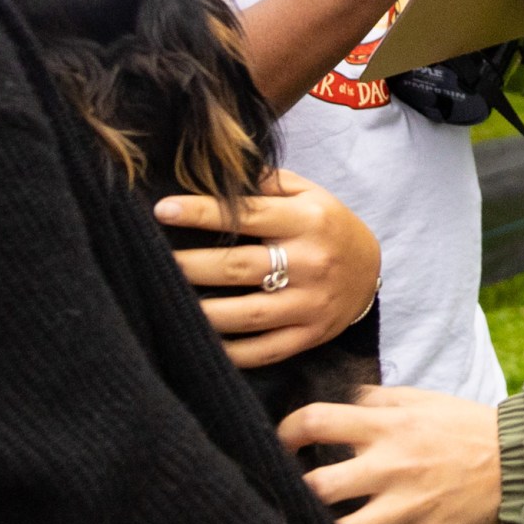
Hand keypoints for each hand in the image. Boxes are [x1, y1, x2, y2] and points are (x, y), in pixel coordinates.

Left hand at [165, 172, 379, 369]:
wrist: (370, 271)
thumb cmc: (328, 226)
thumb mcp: (309, 193)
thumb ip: (268, 182)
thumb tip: (218, 171)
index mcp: (308, 221)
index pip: (247, 216)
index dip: (201, 212)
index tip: (162, 210)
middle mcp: (310, 263)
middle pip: (239, 267)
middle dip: (191, 264)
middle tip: (152, 259)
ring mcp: (310, 304)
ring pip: (247, 314)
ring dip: (202, 311)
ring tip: (166, 302)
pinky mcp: (308, 336)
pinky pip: (264, 350)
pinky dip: (230, 353)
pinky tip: (201, 343)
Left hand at [279, 386, 505, 523]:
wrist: (522, 465)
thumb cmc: (468, 428)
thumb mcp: (423, 400)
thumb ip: (377, 400)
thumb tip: (341, 402)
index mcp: (387, 427)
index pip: (316, 421)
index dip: (286, 432)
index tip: (283, 444)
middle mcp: (390, 467)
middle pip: (318, 487)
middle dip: (294, 493)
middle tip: (290, 496)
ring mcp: (405, 508)